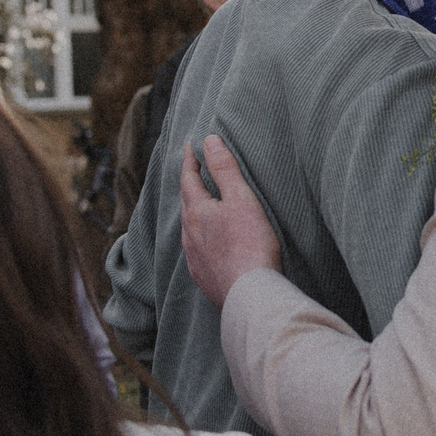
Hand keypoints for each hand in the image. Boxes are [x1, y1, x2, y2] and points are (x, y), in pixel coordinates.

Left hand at [178, 135, 281, 307]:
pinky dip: (200, 238)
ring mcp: (194, 258)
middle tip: (193, 171)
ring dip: (194, 212)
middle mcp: (189, 235)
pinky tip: (207, 243)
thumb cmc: (249, 244)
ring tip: (200, 205)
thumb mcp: (240, 198)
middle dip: (190, 185)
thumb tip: (209, 141)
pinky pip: (196, 250)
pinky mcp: (203, 277)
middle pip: (186, 203)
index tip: (190, 146)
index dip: (190, 160)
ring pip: (189, 228)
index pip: (188, 178)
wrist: (249, 294)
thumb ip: (224, 169)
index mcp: (196, 212)